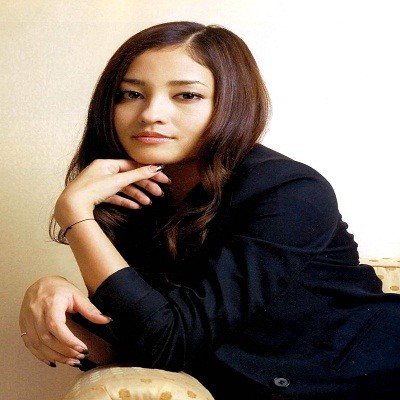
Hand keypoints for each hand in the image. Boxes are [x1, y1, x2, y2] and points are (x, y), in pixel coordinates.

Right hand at [19, 276, 110, 366]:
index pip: (56, 326)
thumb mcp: (77, 295)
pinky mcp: (23, 326)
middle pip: (47, 338)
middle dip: (64, 351)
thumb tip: (106, 320)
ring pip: (38, 345)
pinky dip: (42, 356)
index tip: (83, 349)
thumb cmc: (60, 289)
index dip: (69, 340)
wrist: (41, 283)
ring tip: (72, 361)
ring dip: (55, 356)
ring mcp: (27, 320)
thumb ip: (90, 310)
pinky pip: (30, 345)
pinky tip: (55, 361)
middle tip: (80, 357)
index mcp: (50, 302)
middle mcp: (35, 312)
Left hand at [54, 159, 169, 227]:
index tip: (161, 178)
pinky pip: (116, 197)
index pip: (132, 165)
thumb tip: (155, 167)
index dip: (148, 172)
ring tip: (148, 203)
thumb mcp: (118, 180)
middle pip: (130, 177)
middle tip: (159, 193)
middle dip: (145, 186)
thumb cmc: (92, 189)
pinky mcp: (98, 197)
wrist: (72, 206)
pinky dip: (126, 201)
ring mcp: (100, 185)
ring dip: (137, 195)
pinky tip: (136, 207)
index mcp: (106, 164)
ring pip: (124, 189)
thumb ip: (138, 174)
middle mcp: (103, 172)